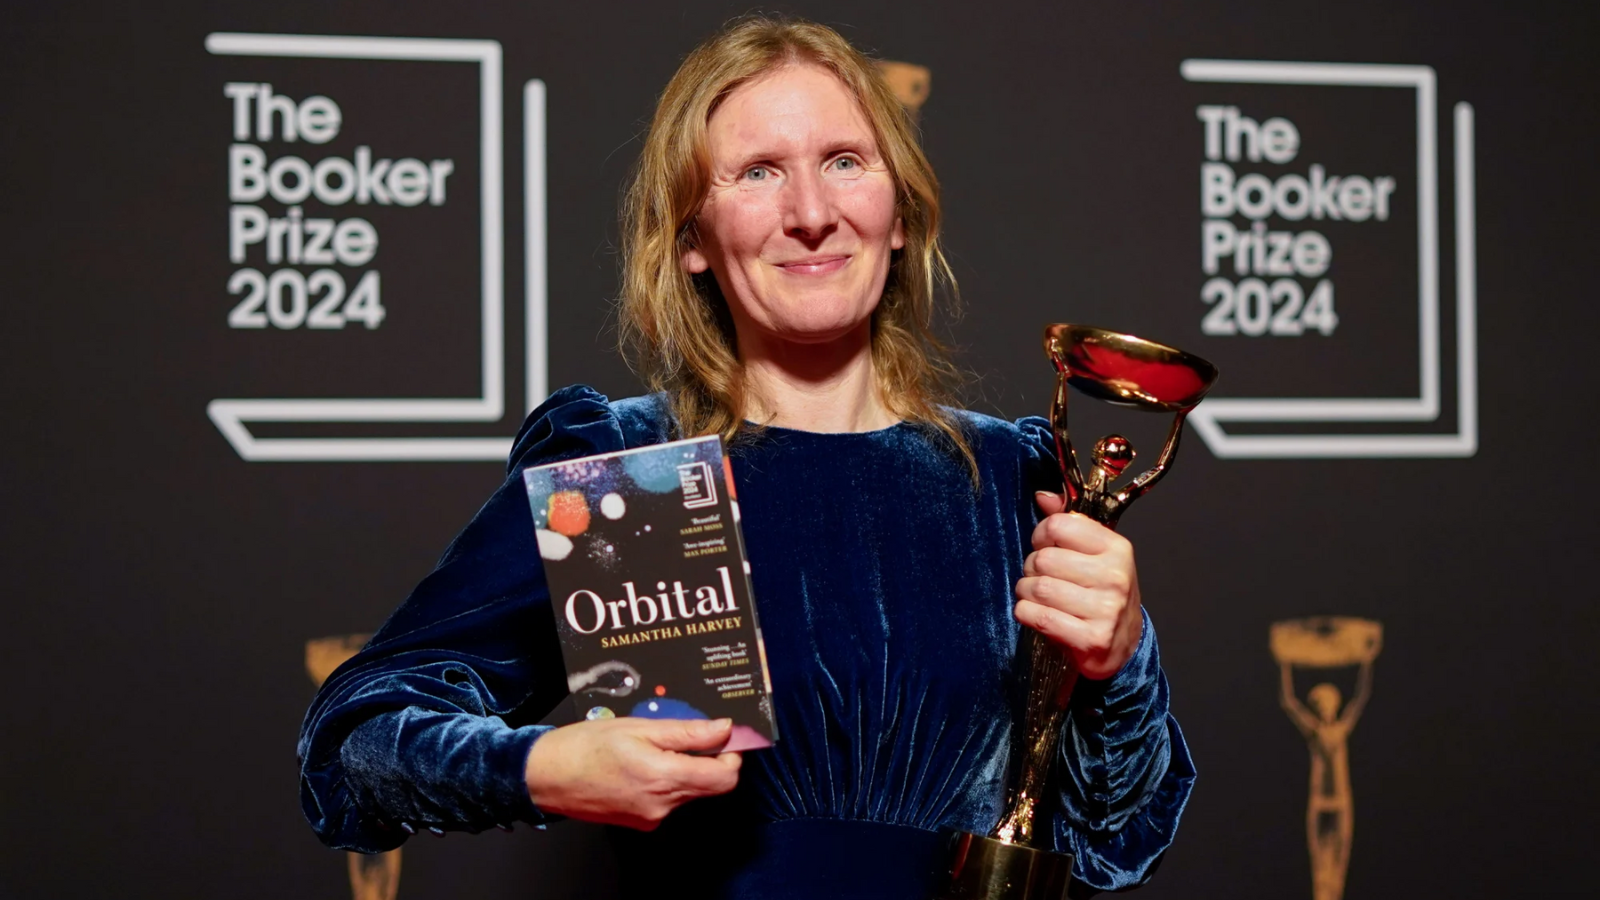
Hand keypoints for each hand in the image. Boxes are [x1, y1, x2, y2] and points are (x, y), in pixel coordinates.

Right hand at [524, 717, 741, 830]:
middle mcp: (662, 806)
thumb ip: (686, 732)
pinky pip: (668, 801)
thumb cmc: (587, 746)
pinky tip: (641, 764)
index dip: (731, 756)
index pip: (724, 778)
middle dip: (708, 760)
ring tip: (654, 746)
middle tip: (690, 733)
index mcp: (664, 778)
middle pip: (708, 786)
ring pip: (688, 792)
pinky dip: (665, 782)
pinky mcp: (640, 823)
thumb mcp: (639, 727)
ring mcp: (651, 818)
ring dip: (684, 769)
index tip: (724, 736)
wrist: (545, 777)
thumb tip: (723, 729)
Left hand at [1013, 492, 1143, 679]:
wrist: (1124, 645)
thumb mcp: (1095, 554)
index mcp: (1116, 548)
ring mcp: (1106, 610)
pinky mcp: (1092, 639)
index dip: (1041, 536)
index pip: (1059, 526)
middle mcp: (1115, 577)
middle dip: (1031, 569)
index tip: (1044, 547)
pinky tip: (1035, 614)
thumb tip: (1043, 497)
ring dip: (1026, 593)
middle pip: (1043, 560)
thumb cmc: (1103, 594)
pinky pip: (1039, 617)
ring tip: (1036, 597)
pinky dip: (1026, 614)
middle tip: (1039, 578)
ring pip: (1038, 588)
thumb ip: (1068, 523)